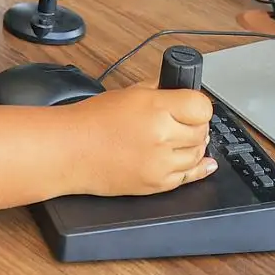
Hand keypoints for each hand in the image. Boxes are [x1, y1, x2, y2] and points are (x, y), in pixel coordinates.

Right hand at [67, 83, 216, 196]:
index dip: (199, 105)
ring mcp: (161, 163)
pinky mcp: (156, 184)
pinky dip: (197, 168)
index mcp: (157, 108)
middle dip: (197, 125)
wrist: (71, 150)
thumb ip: (159, 90)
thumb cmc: (92, 120)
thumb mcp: (130, 92)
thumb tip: (179, 90)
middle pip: (202, 131)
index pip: (201, 106)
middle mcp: (163, 136)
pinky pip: (188, 177)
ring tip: (184, 139)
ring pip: (198, 154)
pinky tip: (204, 163)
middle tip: (186, 122)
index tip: (193, 106)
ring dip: (196, 146)